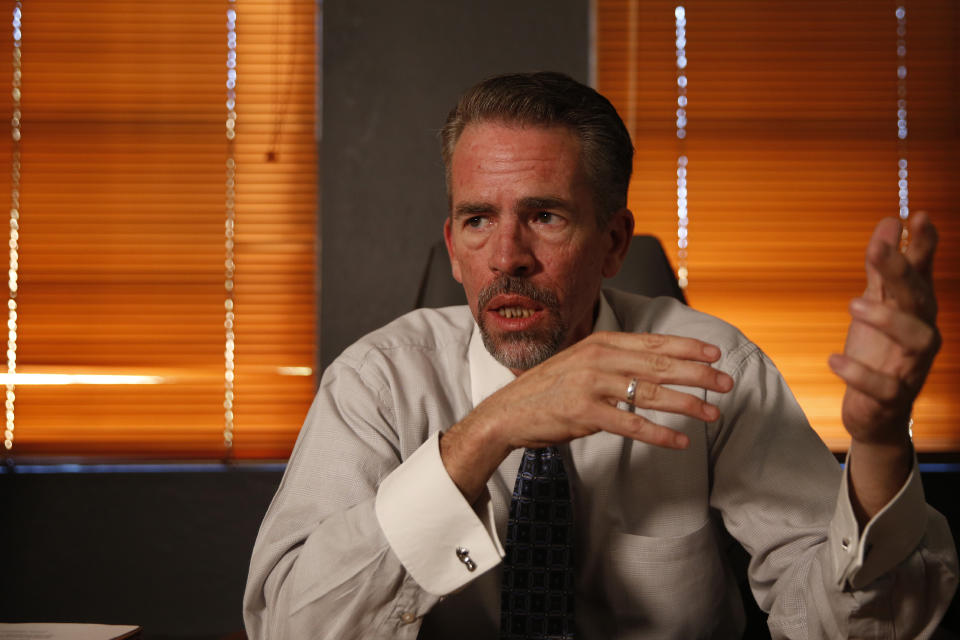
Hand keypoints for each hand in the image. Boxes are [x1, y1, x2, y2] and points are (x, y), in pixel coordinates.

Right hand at [441, 331, 733, 500]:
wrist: (507, 412)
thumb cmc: (548, 390)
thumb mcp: (581, 364)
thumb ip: (613, 361)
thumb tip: (653, 364)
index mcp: (600, 344)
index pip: (654, 343)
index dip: (688, 347)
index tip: (716, 353)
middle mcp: (598, 359)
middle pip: (660, 365)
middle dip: (698, 374)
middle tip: (727, 383)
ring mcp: (590, 385)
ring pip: (651, 393)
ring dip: (687, 404)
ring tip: (713, 413)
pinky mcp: (584, 413)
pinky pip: (631, 424)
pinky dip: (659, 434)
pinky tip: (680, 441)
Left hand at [828, 213, 939, 445]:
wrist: (876, 411)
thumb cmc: (879, 351)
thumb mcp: (877, 304)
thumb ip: (881, 269)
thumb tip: (890, 223)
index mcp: (916, 310)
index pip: (923, 272)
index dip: (924, 245)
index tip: (918, 215)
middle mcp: (921, 334)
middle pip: (918, 298)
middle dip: (901, 271)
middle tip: (878, 246)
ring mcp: (910, 366)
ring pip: (917, 340)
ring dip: (887, 319)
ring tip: (853, 304)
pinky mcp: (891, 396)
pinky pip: (883, 386)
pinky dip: (859, 372)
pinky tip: (834, 360)